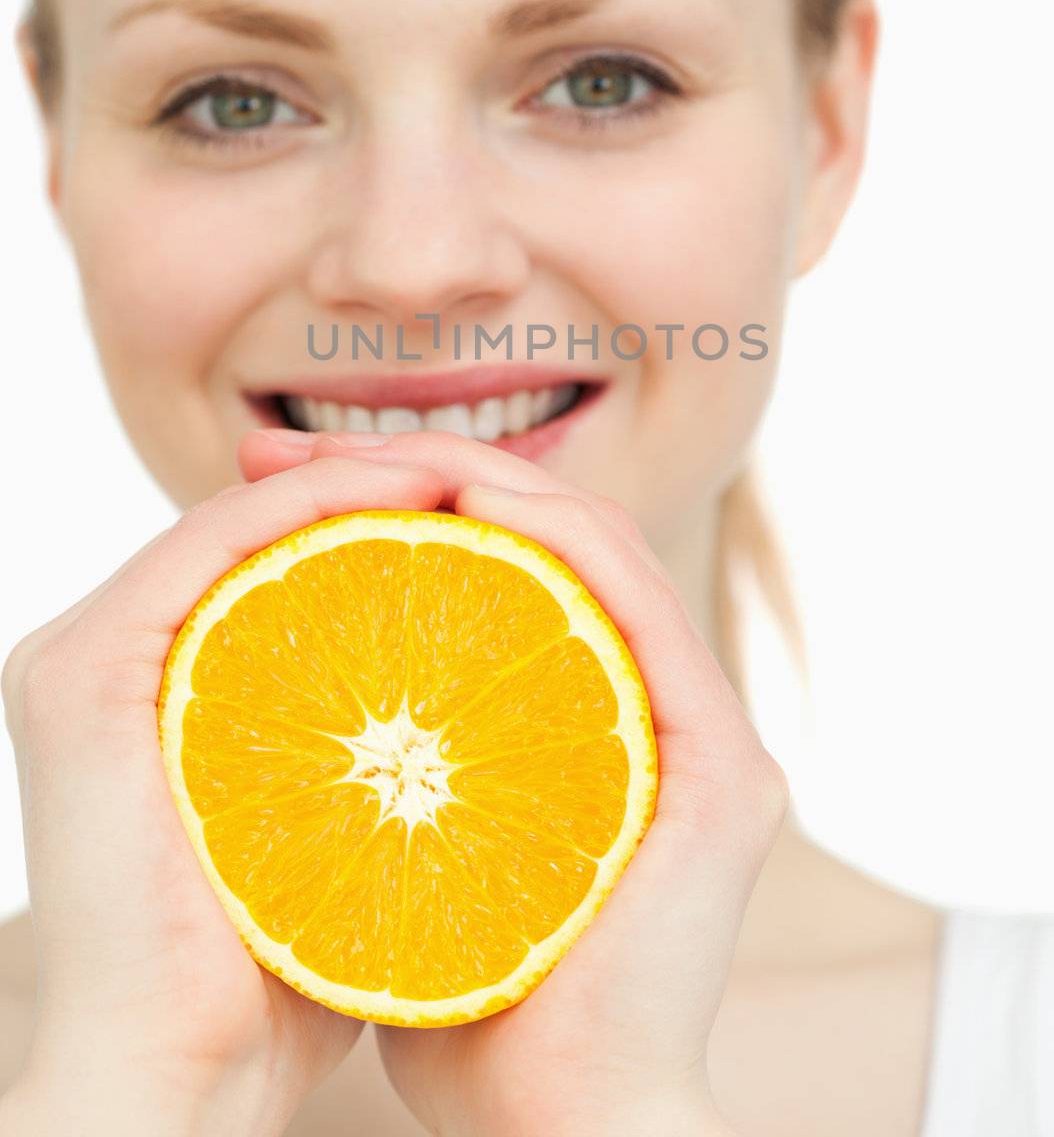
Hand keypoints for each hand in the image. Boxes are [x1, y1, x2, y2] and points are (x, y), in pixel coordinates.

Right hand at [0, 453, 450, 1136]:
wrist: (174, 1081)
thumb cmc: (274, 975)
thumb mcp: (334, 834)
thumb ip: (369, 762)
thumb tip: (476, 711)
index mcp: (145, 688)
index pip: (264, 569)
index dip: (361, 521)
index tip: (464, 512)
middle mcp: (96, 657)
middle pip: (248, 536)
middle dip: (359, 489)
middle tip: (458, 474)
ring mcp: (81, 658)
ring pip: (236, 525)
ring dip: (352, 481)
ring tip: (455, 474)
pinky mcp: (85, 671)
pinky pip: (213, 549)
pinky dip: (313, 508)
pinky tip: (408, 496)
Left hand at [241, 427, 788, 1136]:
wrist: (560, 1130)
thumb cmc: (469, 1009)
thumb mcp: (399, 857)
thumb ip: (377, 779)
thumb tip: (278, 702)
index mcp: (589, 727)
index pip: (505, 572)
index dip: (400, 506)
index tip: (275, 486)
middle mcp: (656, 714)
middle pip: (549, 542)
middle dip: (421, 475)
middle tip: (288, 456)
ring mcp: (699, 736)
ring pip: (601, 552)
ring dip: (494, 482)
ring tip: (379, 459)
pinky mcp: (722, 769)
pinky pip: (637, 612)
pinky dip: (562, 539)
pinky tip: (478, 500)